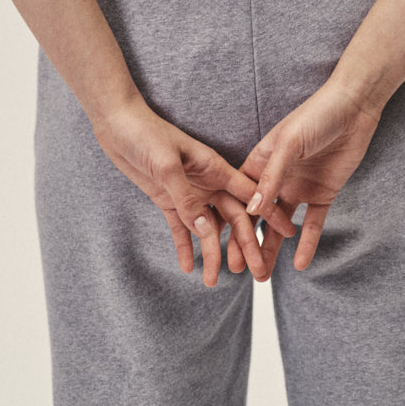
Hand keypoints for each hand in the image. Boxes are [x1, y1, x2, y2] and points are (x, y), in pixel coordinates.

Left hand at [92, 97, 296, 286]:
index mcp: (214, 167)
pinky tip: (189, 267)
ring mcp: (188, 192)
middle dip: (244, 246)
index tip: (287, 233)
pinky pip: (179, 228)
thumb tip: (205, 230)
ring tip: (213, 282)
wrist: (117, 123)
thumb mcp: (167, 164)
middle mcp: (206, 182)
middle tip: (256, 274)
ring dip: (211, 253)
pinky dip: (184, 247)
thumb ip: (186, 197)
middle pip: (232, 218)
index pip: (249, 194)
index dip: (269, 213)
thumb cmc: (145, 133)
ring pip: (206, 228)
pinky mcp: (167, 199)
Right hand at [230, 78, 381, 276]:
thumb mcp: (289, 143)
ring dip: (273, 248)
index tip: (220, 248)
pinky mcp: (323, 194)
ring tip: (263, 276)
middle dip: (247, 243)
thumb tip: (251, 211)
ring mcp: (299, 187)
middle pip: (258, 216)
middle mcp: (277, 177)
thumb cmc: (316, 115)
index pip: (241, 197)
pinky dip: (307, 244)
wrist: (354, 107)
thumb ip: (271, 176)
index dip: (231, 222)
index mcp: (261, 162)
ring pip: (281, 226)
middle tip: (238, 271)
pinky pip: (313, 224)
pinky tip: (300, 264)